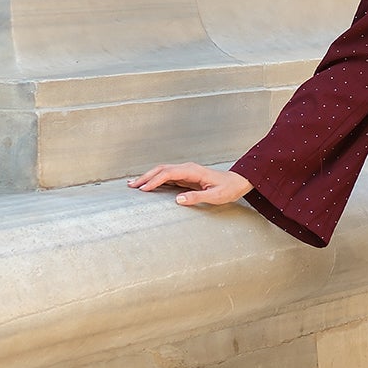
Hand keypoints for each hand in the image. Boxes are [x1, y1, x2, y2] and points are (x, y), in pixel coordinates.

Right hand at [127, 163, 252, 207]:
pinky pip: (167, 176)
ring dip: (148, 177)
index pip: (169, 173)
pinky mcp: (185, 176)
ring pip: (163, 171)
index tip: (144, 189)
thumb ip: (197, 198)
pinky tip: (147, 185)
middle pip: (162, 169)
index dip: (155, 180)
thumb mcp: (215, 196)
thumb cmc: (228, 189)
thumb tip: (178, 199)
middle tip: (131, 186)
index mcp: (193, 171)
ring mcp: (186, 171)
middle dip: (146, 177)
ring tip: (133, 185)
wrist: (236, 182)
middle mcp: (187, 168)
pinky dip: (155, 179)